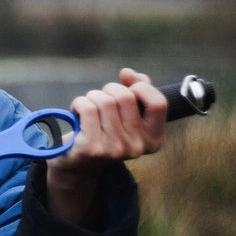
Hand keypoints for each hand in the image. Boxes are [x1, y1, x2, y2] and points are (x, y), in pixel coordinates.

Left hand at [45, 68, 166, 223]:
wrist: (79, 163)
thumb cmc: (106, 132)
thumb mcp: (128, 114)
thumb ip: (137, 90)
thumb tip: (128, 73)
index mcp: (153, 139)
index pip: (158, 103)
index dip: (142, 87)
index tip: (129, 88)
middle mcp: (137, 147)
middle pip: (126, 97)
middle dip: (110, 89)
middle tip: (101, 100)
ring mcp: (115, 149)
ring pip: (105, 100)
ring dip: (93, 96)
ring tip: (89, 108)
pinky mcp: (92, 148)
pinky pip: (88, 108)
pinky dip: (79, 103)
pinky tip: (77, 112)